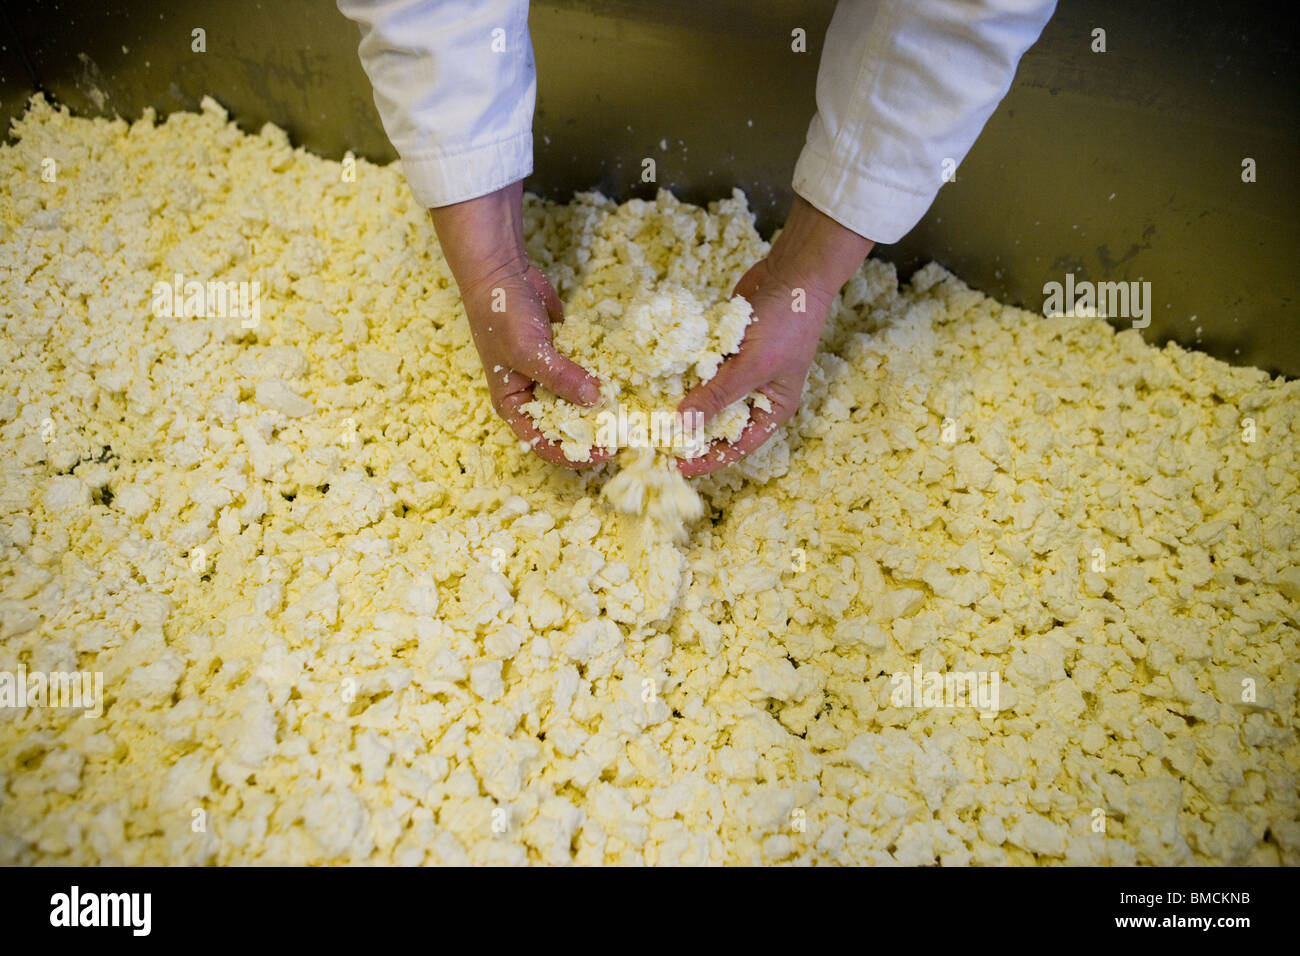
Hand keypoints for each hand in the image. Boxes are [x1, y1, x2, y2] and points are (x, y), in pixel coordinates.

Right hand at [430, 181, 609, 467]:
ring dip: (601, 407)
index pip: (544, 443)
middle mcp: (532, 395)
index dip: (575, 453)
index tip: (607, 452)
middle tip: (627, 434)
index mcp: (513, 404)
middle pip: (566, 425)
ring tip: (633, 412)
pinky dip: (602, 378)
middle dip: (593, 431)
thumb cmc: (502, 315)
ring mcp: (549, 375)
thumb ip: (560, 377)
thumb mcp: (528, 351)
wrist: (502, 272)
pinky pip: (586, 375)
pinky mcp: (564, 356)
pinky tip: (627, 382)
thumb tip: (595, 399)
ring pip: (578, 401)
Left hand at [676, 194, 874, 476]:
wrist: (793, 273)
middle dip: (689, 431)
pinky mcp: (726, 350)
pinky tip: (658, 378)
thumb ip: (718, 396)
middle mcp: (755, 395)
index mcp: (772, 410)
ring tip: (648, 414)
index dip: (705, 460)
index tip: (673, 467)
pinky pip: (701, 368)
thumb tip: (683, 425)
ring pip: (705, 395)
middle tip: (653, 440)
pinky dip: (683, 372)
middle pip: (717, 424)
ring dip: (682, 401)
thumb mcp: (752, 366)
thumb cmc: (786, 324)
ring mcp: (739, 371)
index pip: (735, 447)